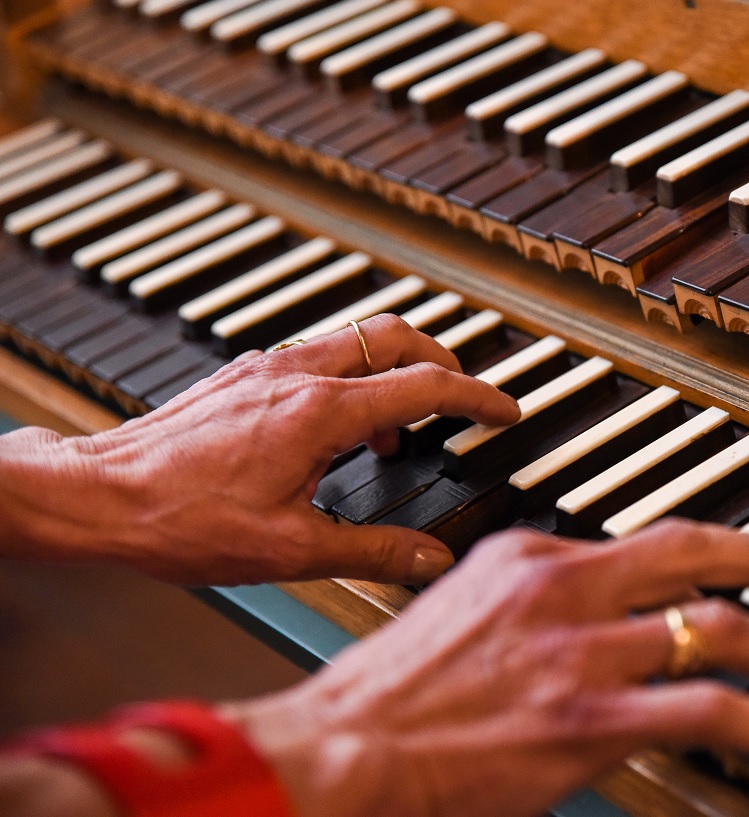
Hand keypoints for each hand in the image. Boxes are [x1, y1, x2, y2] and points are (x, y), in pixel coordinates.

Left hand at [0, 314, 518, 585]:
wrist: (96, 496)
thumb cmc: (178, 518)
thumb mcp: (289, 550)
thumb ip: (373, 552)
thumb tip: (428, 560)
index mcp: (321, 412)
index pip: (427, 385)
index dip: (479, 398)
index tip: (504, 410)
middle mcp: (297, 375)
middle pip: (399, 336)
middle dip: (444, 364)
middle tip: (463, 400)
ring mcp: (268, 367)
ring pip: (357, 338)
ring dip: (395, 370)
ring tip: (400, 427)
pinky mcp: (244, 374)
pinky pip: (319, 354)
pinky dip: (352, 378)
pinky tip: (338, 430)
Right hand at [226, 521, 748, 816]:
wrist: (346, 751)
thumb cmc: (387, 695)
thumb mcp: (458, 609)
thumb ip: (525, 599)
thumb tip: (580, 611)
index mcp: (527, 557)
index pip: (636, 540)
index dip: (696, 553)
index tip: (724, 564)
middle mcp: (564, 589)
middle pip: (694, 554)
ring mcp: (584, 652)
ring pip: (717, 628)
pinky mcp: (592, 721)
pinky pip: (709, 708)